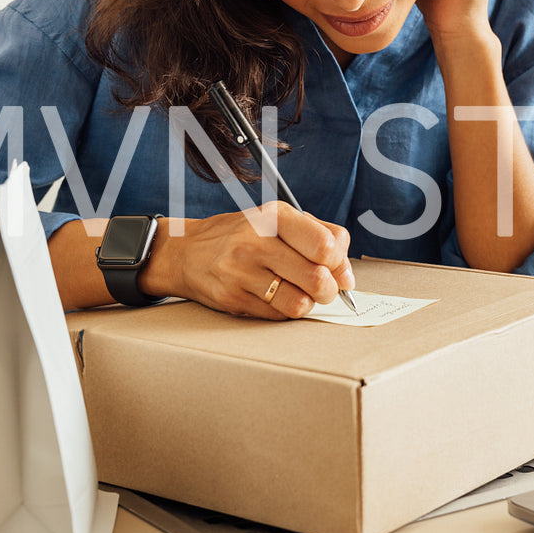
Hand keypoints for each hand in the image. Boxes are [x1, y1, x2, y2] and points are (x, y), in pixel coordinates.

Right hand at [142, 203, 353, 318]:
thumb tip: (347, 274)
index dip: (340, 264)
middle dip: (329, 291)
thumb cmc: (242, 236)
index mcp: (274, 216)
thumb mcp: (278, 220)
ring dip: (308, 304)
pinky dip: (285, 312)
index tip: (338, 270)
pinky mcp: (233, 298)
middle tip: (324, 289)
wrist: (186, 252)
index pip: (326, 246)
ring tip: (299, 294)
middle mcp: (256, 242)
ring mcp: (241, 272)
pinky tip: (276, 298)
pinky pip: (278, 316)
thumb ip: (319, 236)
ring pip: (299, 304)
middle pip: (317, 279)